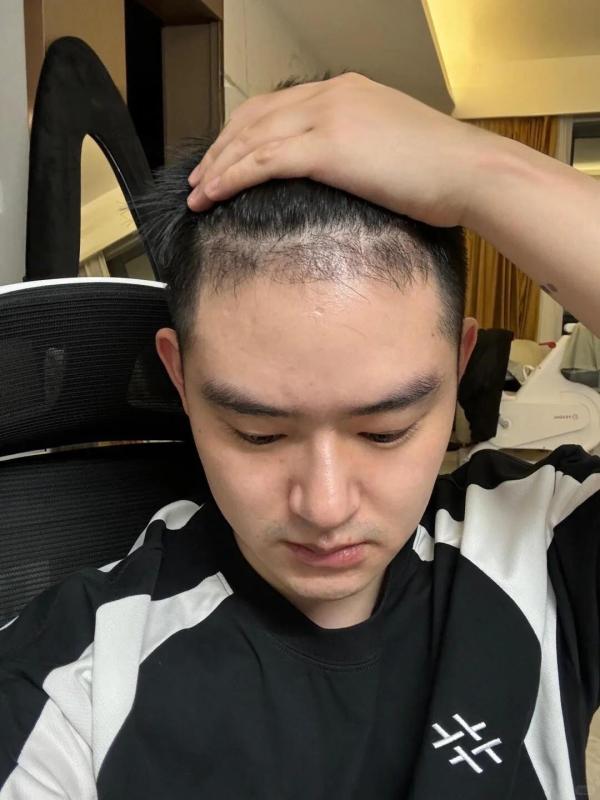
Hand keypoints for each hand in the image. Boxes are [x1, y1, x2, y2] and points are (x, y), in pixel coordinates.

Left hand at [186, 72, 492, 226]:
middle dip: (221, 149)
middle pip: (254, 117)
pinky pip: (263, 161)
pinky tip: (213, 196)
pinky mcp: (328, 148)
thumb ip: (357, 149)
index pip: (277, 106)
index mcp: (346, 91)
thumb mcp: (392, 148)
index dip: (242, 133)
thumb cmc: (442, 172)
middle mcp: (331, 95)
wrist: (471, 173)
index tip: (225, 159)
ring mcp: (328, 117)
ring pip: (252, 138)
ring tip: (197, 194)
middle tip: (200, 178)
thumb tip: (340, 172)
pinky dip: (232, 178)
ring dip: (218, 167)